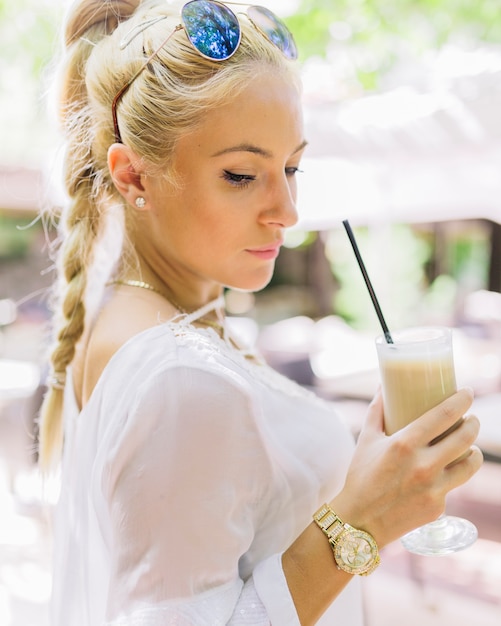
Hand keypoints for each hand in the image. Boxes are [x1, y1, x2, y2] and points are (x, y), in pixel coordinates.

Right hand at [331, 388, 482, 547]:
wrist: (359, 521)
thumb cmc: (360, 476)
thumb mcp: (366, 439)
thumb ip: (376, 411)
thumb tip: (383, 386)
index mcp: (404, 444)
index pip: (444, 415)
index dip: (462, 400)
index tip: (468, 392)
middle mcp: (423, 465)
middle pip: (465, 436)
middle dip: (474, 422)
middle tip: (471, 418)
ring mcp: (434, 488)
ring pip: (470, 463)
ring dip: (475, 450)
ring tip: (469, 445)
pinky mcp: (438, 507)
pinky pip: (453, 485)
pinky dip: (451, 475)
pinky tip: (445, 471)